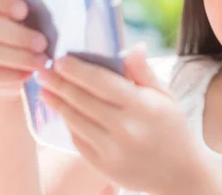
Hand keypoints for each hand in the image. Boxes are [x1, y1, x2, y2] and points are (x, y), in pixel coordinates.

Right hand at [0, 0, 48, 97]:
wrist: (38, 68)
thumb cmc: (47, 31)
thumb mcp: (49, 15)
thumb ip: (48, 3)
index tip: (23, 10)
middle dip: (16, 34)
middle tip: (42, 43)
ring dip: (16, 56)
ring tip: (42, 62)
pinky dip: (11, 75)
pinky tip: (30, 75)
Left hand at [37, 45, 221, 193]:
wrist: (179, 174)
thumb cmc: (172, 128)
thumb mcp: (165, 96)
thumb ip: (144, 72)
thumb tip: (133, 47)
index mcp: (142, 106)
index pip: (102, 82)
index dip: (78, 70)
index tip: (60, 60)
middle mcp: (125, 128)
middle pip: (83, 100)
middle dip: (59, 84)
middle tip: (42, 71)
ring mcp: (112, 150)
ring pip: (76, 121)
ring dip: (57, 103)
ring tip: (45, 90)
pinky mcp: (103, 166)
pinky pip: (78, 140)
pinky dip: (69, 123)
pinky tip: (62, 111)